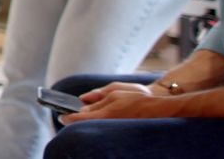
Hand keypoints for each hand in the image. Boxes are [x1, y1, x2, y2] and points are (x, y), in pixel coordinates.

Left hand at [60, 86, 176, 124]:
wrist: (160, 107)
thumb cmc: (137, 97)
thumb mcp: (115, 91)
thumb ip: (97, 97)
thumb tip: (82, 102)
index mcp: (106, 113)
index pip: (81, 118)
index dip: (69, 118)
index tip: (62, 117)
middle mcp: (110, 123)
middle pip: (87, 126)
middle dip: (77, 123)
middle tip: (67, 119)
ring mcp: (116, 130)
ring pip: (95, 129)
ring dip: (87, 124)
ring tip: (79, 120)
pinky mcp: (121, 133)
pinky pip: (105, 129)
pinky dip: (98, 125)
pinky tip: (95, 122)